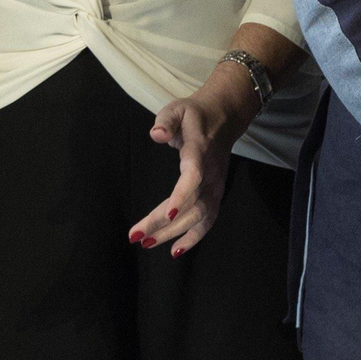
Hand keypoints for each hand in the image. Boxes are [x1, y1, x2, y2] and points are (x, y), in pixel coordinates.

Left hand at [128, 60, 258, 257]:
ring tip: (147, 243)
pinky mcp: (215, 194)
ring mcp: (216, 186)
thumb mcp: (177, 108)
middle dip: (165, 223)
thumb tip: (156, 134)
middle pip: (192, 205)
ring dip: (174, 234)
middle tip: (137, 236)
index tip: (167, 213)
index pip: (193, 177)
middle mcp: (211, 174)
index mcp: (200, 151)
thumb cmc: (193, 115)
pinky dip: (194, 238)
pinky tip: (175, 251)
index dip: (182, 196)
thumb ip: (166, 120)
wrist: (223, 117)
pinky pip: (207, 221)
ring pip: (198, 217)